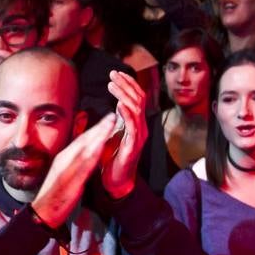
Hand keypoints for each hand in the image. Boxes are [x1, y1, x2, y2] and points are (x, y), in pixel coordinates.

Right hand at [30, 115, 115, 227]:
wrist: (43, 211)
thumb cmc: (55, 193)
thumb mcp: (62, 173)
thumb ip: (72, 160)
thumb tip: (82, 151)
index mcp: (63, 158)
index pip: (81, 140)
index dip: (94, 128)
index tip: (106, 119)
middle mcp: (64, 160)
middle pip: (84, 140)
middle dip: (99, 128)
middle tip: (111, 116)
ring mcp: (67, 169)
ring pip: (85, 148)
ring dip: (98, 136)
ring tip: (109, 125)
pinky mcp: (71, 180)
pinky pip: (84, 165)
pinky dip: (93, 154)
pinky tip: (101, 147)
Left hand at [99, 72, 146, 200]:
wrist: (116, 180)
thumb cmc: (114, 157)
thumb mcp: (113, 134)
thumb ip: (115, 120)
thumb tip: (114, 106)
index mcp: (136, 123)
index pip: (137, 98)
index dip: (128, 84)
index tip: (116, 74)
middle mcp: (141, 127)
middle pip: (139, 100)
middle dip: (126, 84)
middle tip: (113, 74)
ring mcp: (139, 137)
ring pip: (137, 110)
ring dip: (124, 95)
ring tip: (113, 85)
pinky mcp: (133, 147)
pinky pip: (133, 128)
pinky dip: (127, 114)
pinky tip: (119, 105)